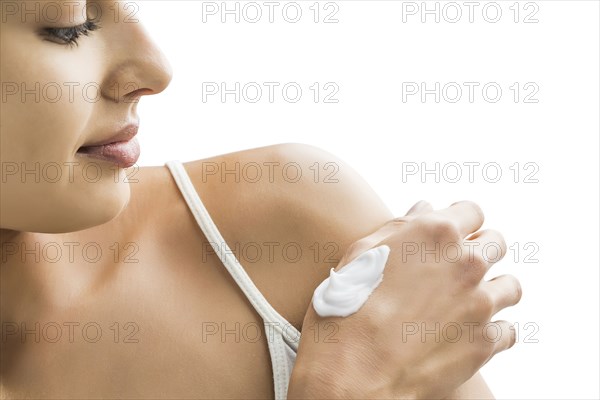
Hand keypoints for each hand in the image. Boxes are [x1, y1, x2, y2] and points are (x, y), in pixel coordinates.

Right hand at [288, 201, 521, 398]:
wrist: (353, 371)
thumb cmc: (346, 309)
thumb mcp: (361, 254)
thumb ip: (398, 227)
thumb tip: (424, 210)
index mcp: (435, 234)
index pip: (472, 211)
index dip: (461, 221)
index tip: (453, 234)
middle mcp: (466, 263)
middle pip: (497, 243)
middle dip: (480, 250)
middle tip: (457, 268)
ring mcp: (480, 304)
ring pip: (510, 286)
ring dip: (493, 288)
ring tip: (469, 301)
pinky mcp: (485, 342)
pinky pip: (508, 330)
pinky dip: (494, 330)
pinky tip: (470, 333)